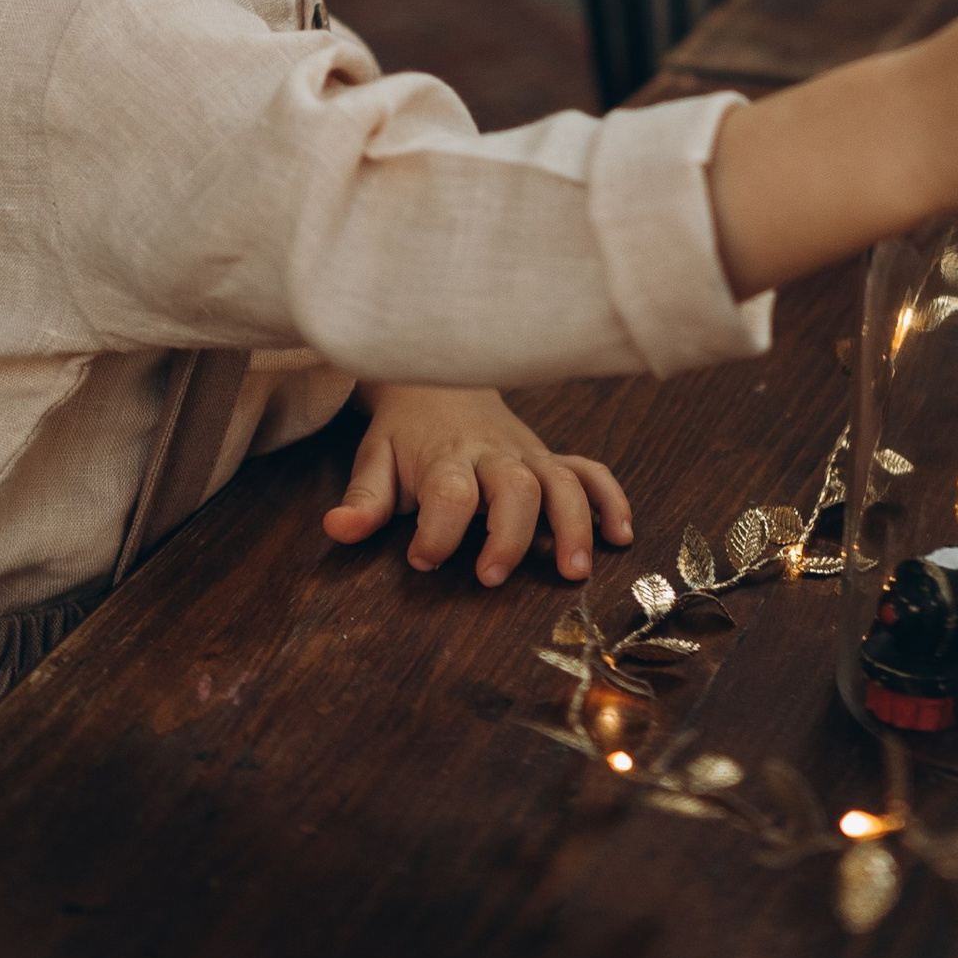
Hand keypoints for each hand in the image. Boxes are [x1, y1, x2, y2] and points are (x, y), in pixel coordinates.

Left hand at [324, 384, 634, 585]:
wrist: (439, 379)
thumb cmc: (406, 433)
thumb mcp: (375, 462)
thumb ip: (364, 500)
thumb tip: (337, 531)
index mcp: (446, 457)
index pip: (449, 491)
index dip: (438, 530)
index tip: (421, 560)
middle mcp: (493, 455)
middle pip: (514, 487)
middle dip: (509, 533)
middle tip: (494, 577)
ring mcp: (527, 455)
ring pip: (561, 481)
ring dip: (573, 524)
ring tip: (574, 570)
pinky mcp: (549, 457)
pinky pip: (589, 471)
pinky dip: (610, 498)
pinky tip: (621, 535)